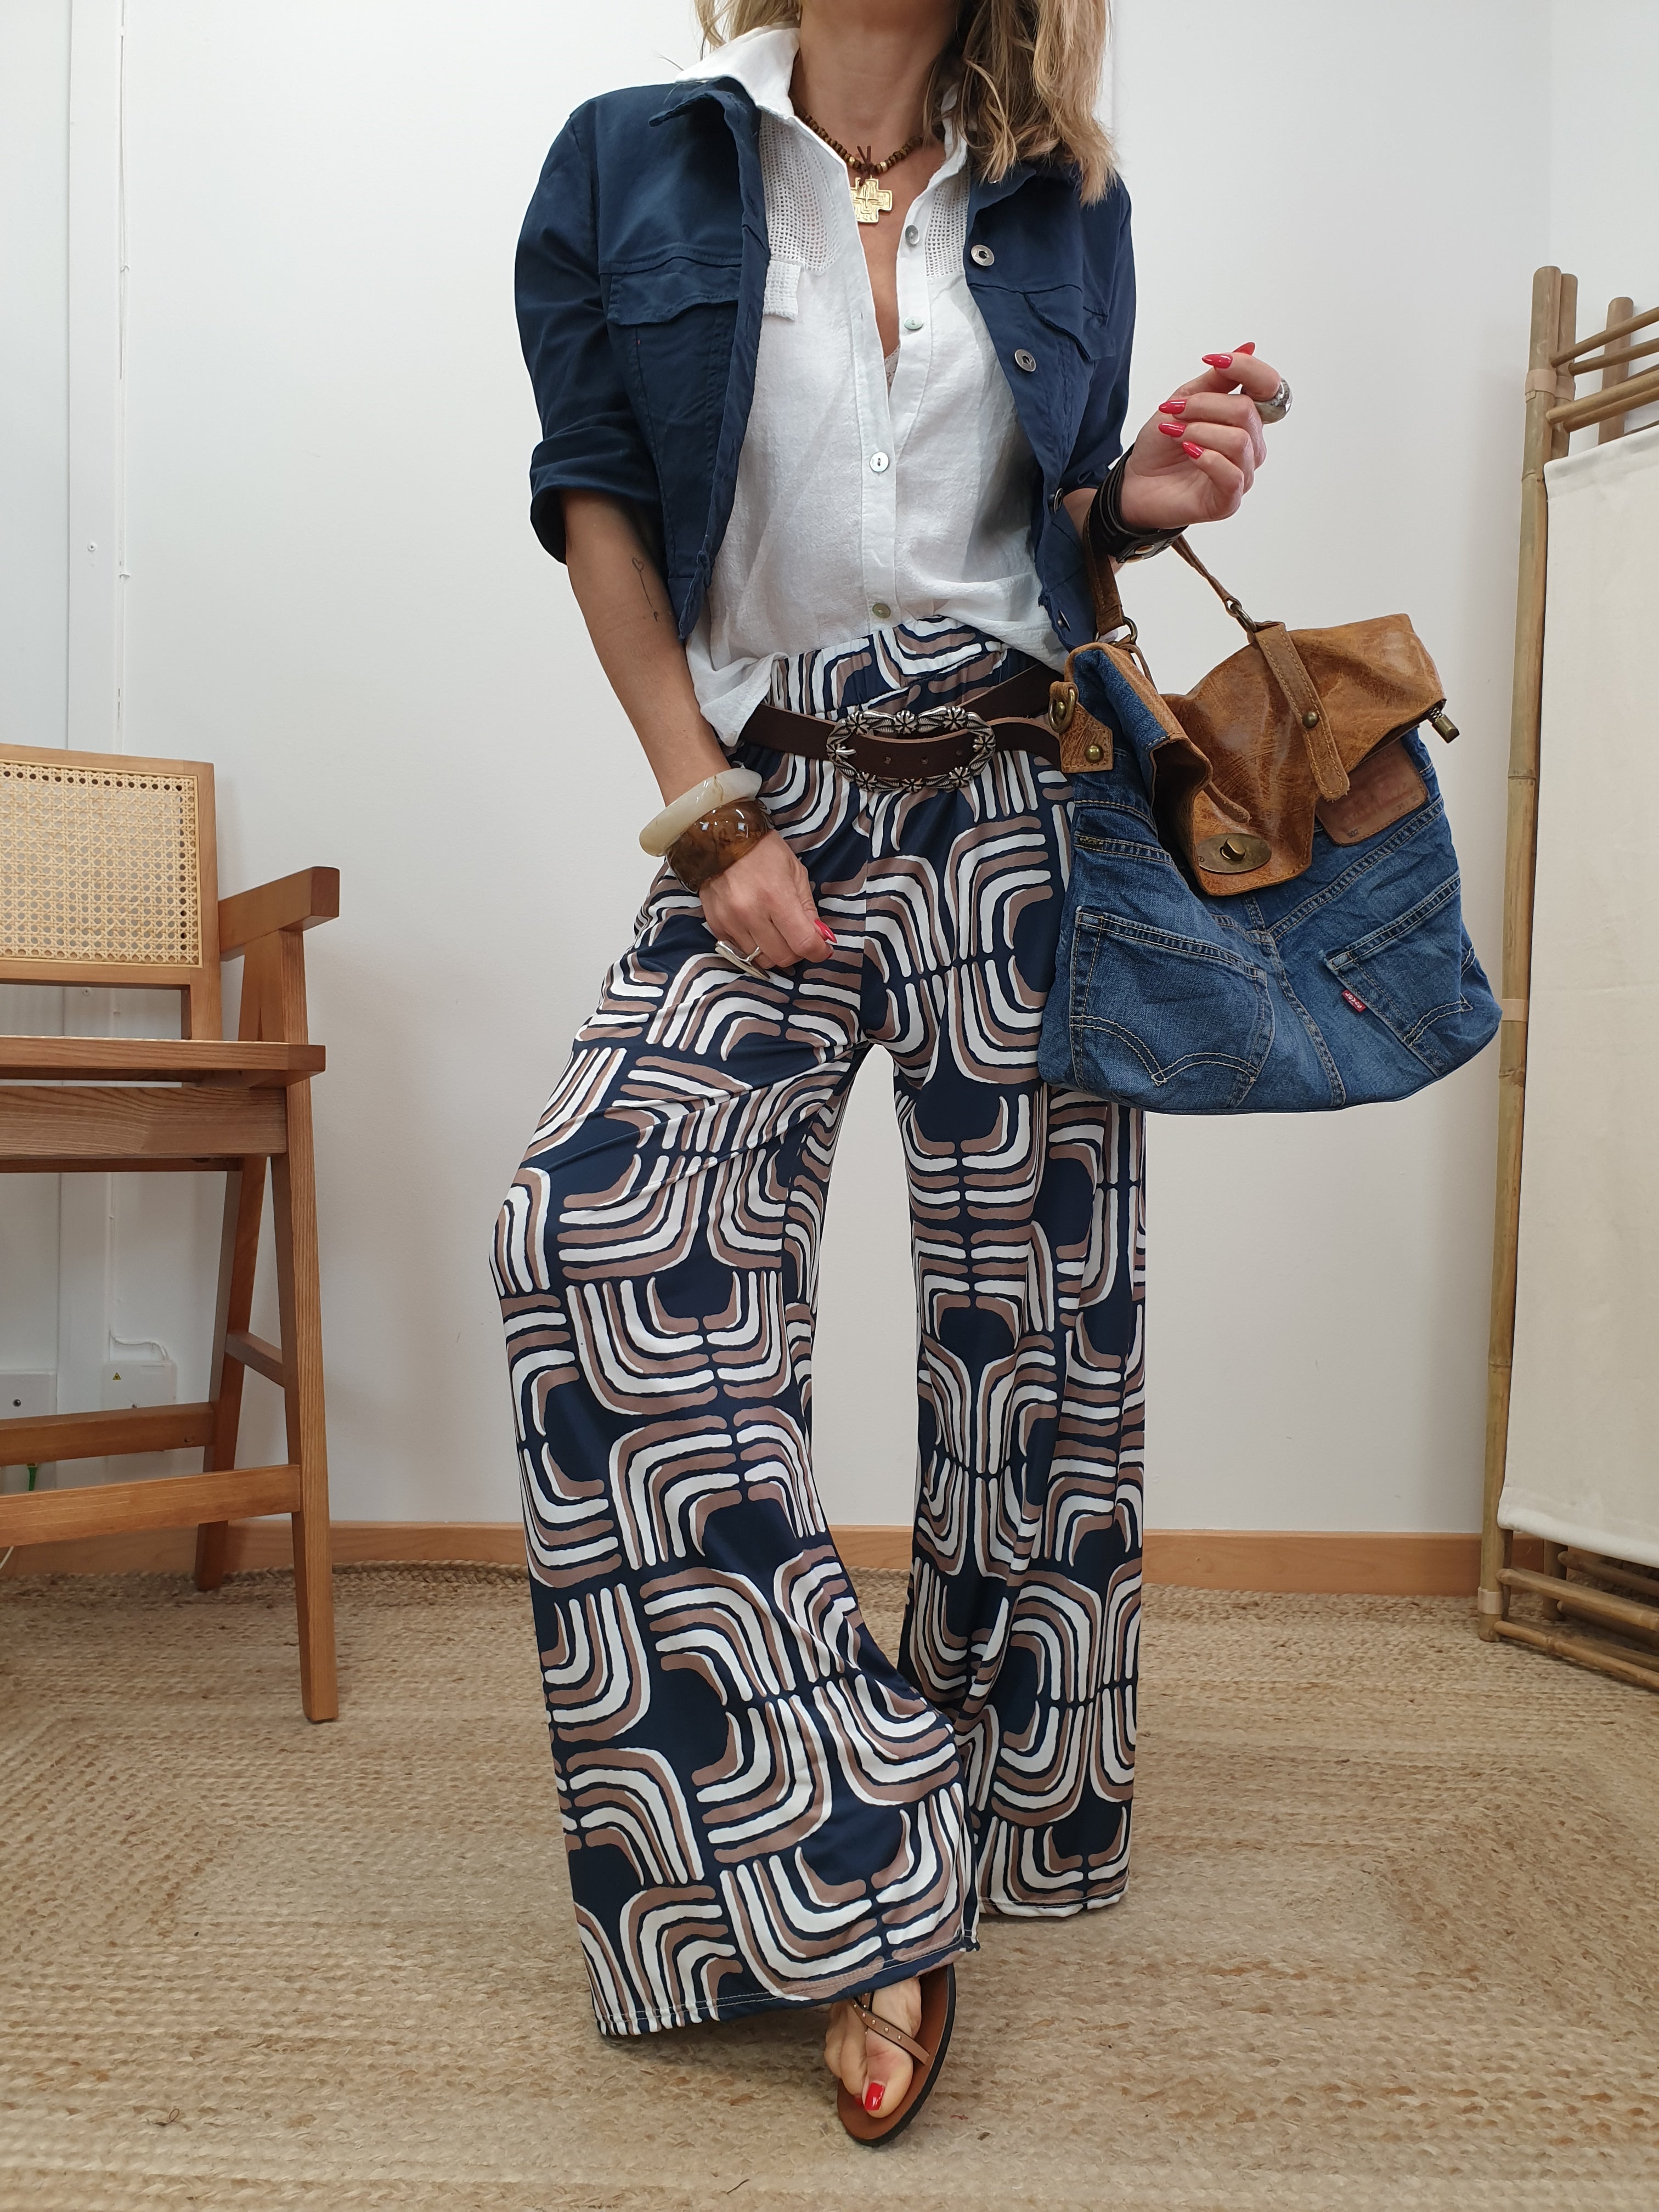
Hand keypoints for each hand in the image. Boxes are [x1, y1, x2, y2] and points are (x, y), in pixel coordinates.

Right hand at [699, 829, 831, 969]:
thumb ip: (808, 909)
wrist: (720, 838)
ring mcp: (731, 922)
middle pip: (782, 957)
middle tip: (798, 937)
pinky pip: (740, 952)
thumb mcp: (796, 872)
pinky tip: (756, 928)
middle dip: (797, 952)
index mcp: (777, 896)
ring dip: (774, 951)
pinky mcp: (716, 925)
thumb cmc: (763, 852)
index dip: (818, 951)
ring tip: (776, 932)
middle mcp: (751, 913)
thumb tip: (819, 938)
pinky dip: (753, 946)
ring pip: (761, 959)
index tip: (822, 949)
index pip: (803, 943)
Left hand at [1116, 342, 1283, 532]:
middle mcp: (1251, 446)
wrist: (1136, 482)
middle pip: (1247, 411)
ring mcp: (1242, 474)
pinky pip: (1232, 475)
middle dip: (1205, 405)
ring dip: (1200, 430)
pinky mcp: (1229, 501)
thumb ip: (1217, 379)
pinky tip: (1187, 451)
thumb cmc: (1161, 445)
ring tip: (1175, 434)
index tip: (1213, 361)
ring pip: (1239, 441)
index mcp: (1246, 419)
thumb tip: (1248, 347)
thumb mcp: (1185, 400)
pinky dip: (1207, 457)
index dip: (1247, 369)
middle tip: (1174, 411)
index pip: (1269, 387)